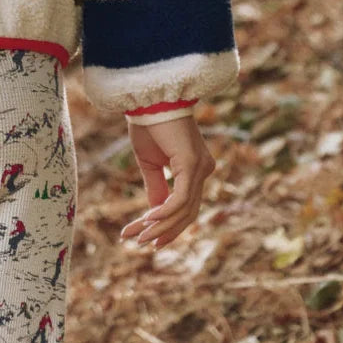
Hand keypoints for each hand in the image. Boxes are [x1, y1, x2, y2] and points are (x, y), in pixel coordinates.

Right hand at [119, 114, 216, 249]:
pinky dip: (164, 212)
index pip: (186, 206)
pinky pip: (180, 198)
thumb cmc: (148, 123)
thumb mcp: (150, 162)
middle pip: (188, 213)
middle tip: (141, 245)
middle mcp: (204, 170)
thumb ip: (156, 187)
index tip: (147, 239)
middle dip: (164, 231)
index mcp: (196, 169)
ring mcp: (202, 168)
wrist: (148, 98)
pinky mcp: (193, 165)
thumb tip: (155, 214)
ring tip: (138, 236)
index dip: (168, 225)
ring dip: (159, 225)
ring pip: (184, 210)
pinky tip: (147, 219)